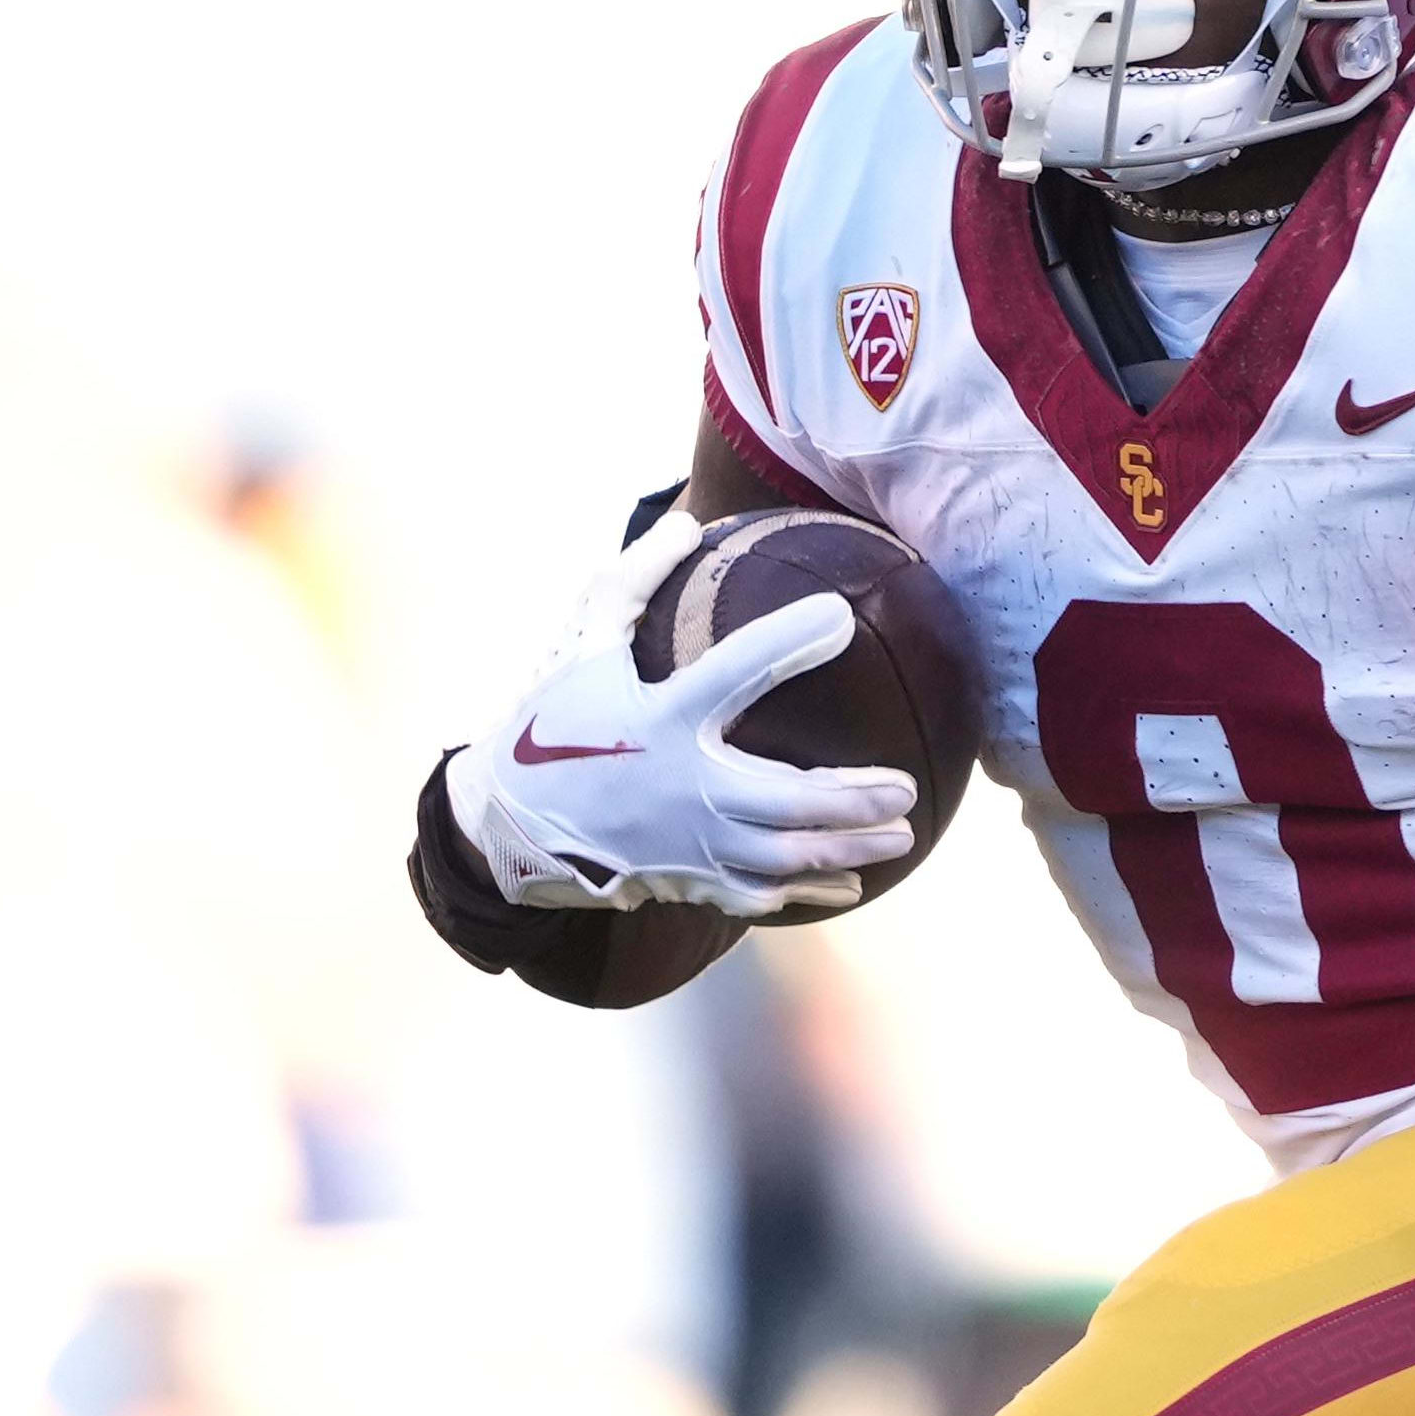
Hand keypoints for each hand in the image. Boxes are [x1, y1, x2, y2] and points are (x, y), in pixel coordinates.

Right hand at [446, 514, 915, 918]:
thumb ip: (631, 579)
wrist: (508, 822)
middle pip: (790, 797)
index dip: (787, 641)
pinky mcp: (687, 880)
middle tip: (905, 785)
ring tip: (903, 830)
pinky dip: (810, 890)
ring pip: (788, 855)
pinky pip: (761, 894)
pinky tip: (851, 882)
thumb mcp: (582, 644)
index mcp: (660, 718)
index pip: (733, 671)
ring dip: (851, 844)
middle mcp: (682, 785)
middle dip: (856, 796)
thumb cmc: (555, 724)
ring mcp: (689, 842)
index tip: (840, 615)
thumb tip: (684, 522)